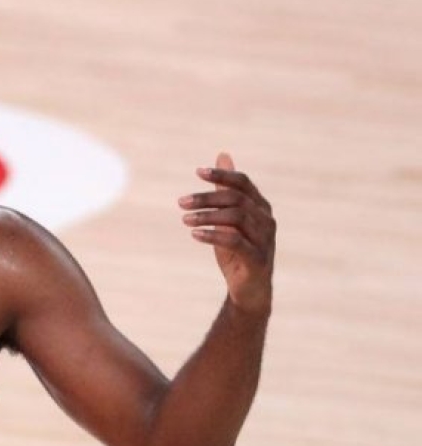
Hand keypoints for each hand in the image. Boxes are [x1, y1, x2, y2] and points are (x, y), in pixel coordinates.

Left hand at [179, 153, 275, 314]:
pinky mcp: (257, 258)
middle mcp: (266, 220)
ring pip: (236, 217)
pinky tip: (194, 234)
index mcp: (260, 207)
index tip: (197, 172)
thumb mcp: (228, 218)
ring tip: (184, 219)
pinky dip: (213, 235)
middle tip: (181, 202)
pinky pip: (235, 240)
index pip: (243, 183)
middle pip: (236, 199)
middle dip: (207, 198)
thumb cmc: (238, 251)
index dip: (222, 175)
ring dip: (207, 216)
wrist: (249, 289)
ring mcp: (265, 239)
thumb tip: (223, 156)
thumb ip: (225, 190)